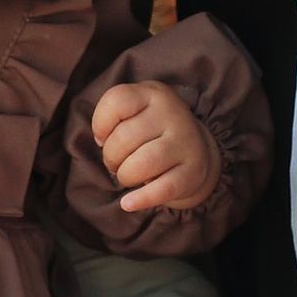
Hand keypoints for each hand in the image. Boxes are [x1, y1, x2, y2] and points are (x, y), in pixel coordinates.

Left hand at [90, 80, 218, 216]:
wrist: (196, 151)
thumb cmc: (152, 132)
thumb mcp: (135, 112)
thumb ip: (113, 117)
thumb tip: (102, 141)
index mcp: (153, 93)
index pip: (116, 100)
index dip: (100, 124)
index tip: (104, 137)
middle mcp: (172, 113)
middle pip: (124, 137)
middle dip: (111, 157)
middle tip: (117, 162)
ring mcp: (186, 142)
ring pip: (141, 164)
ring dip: (125, 176)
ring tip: (127, 176)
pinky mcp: (193, 172)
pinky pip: (162, 189)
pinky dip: (141, 199)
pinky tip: (128, 204)